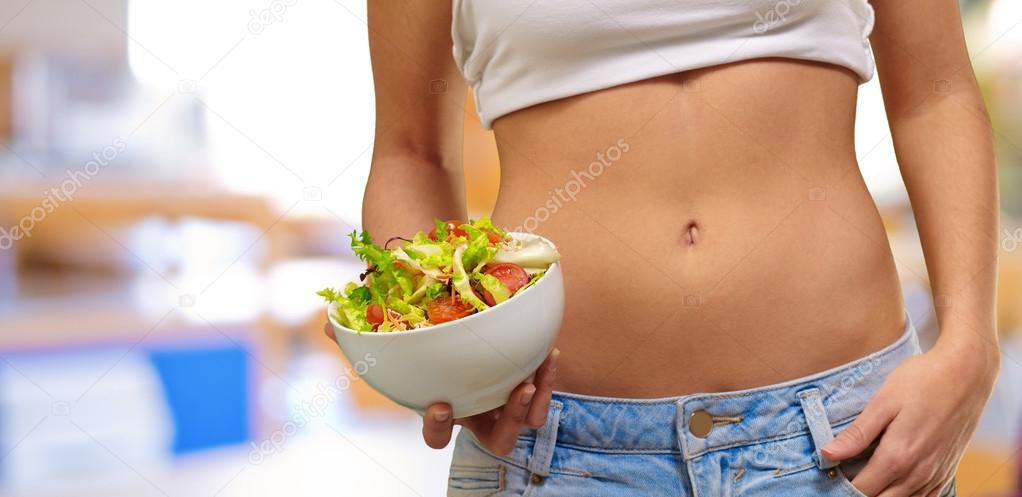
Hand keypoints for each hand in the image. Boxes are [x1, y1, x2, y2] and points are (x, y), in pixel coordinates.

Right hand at [325, 322, 558, 455]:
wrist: (464, 307)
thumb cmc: (423, 328)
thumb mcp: (393, 328)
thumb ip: (365, 332)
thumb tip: (331, 330)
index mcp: (444, 407)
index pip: (436, 435)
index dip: (437, 428)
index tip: (440, 404)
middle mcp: (477, 411)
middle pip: (495, 440)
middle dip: (505, 423)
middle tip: (514, 391)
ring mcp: (505, 401)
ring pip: (525, 422)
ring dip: (534, 404)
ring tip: (537, 375)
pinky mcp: (528, 382)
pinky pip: (542, 394)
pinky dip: (548, 378)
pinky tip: (550, 352)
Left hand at [821, 332, 999, 496]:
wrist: (967, 373)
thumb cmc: (922, 381)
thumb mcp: (883, 402)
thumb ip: (857, 434)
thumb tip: (827, 454)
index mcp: (898, 456)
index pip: (862, 490)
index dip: (841, 485)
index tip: (830, 471)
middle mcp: (919, 473)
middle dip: (859, 492)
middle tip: (845, 473)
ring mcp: (936, 475)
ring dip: (881, 494)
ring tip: (865, 473)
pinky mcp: (947, 471)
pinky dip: (904, 494)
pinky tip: (892, 479)